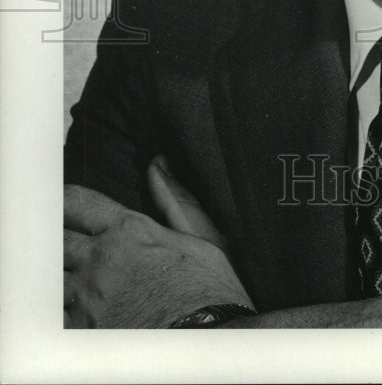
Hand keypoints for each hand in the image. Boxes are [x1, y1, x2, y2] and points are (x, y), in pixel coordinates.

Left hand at [63, 164, 251, 327]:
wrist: (210, 341)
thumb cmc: (210, 292)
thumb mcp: (201, 237)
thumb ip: (173, 198)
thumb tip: (159, 164)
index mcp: (129, 230)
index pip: (75, 203)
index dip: (64, 203)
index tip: (66, 210)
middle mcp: (101, 260)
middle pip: (54, 237)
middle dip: (57, 239)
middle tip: (67, 246)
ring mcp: (86, 298)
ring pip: (47, 276)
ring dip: (56, 275)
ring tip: (70, 278)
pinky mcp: (81, 333)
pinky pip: (50, 314)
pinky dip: (55, 309)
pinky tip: (71, 309)